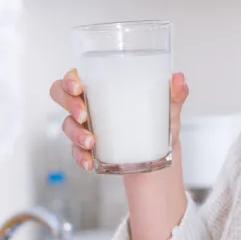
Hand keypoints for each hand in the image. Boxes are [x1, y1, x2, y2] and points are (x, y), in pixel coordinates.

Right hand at [49, 70, 188, 171]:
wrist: (160, 152)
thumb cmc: (159, 120)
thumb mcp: (168, 108)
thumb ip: (175, 94)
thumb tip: (179, 79)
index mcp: (103, 88)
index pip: (74, 77)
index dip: (69, 79)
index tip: (79, 87)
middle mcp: (89, 105)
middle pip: (61, 96)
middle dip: (68, 104)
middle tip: (84, 114)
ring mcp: (85, 127)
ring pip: (67, 125)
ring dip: (76, 134)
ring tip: (92, 142)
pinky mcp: (87, 148)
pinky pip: (75, 151)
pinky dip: (81, 157)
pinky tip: (90, 162)